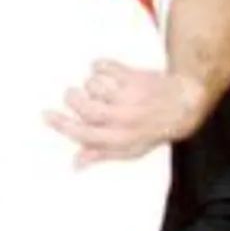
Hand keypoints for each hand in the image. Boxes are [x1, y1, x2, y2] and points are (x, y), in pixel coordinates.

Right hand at [45, 59, 207, 167]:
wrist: (182, 106)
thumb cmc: (152, 129)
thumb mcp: (130, 148)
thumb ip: (101, 153)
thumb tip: (75, 164)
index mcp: (121, 139)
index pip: (84, 133)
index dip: (62, 124)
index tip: (46, 114)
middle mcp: (124, 119)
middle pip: (84, 106)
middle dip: (73, 98)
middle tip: (74, 95)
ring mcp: (130, 97)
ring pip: (93, 85)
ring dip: (92, 83)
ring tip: (101, 86)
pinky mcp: (134, 78)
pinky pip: (105, 66)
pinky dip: (101, 66)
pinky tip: (108, 72)